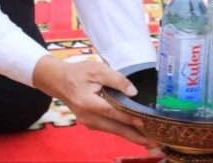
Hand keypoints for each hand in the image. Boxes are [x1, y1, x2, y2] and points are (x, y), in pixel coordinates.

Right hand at [32, 56, 149, 146]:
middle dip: (135, 136)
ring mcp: (89, 122)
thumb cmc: (78, 73)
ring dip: (131, 136)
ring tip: (150, 140)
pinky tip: (136, 133)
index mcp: (88, 103)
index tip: (144, 123)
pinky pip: (110, 128)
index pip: (113, 112)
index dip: (129, 118)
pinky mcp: (92, 123)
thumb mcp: (97, 69)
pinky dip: (124, 131)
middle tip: (154, 142)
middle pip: (115, 129)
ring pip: (114, 131)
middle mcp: (88, 117)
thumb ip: (116, 79)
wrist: (58, 81)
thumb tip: (133, 93)